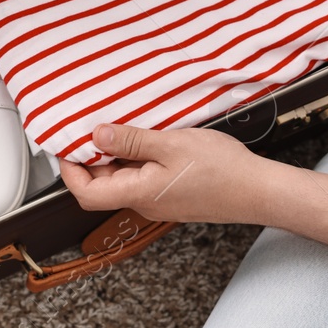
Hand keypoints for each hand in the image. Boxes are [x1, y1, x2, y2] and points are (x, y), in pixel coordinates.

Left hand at [59, 123, 275, 223]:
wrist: (259, 190)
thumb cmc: (222, 171)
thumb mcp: (170, 144)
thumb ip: (131, 140)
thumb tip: (97, 135)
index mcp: (139, 193)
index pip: (86, 193)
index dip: (70, 170)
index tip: (67, 144)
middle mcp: (146, 202)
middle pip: (103, 184)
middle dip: (93, 156)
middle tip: (94, 125)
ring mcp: (160, 200)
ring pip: (125, 178)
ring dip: (117, 154)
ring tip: (122, 126)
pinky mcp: (174, 194)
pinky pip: (145, 177)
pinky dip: (137, 157)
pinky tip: (148, 138)